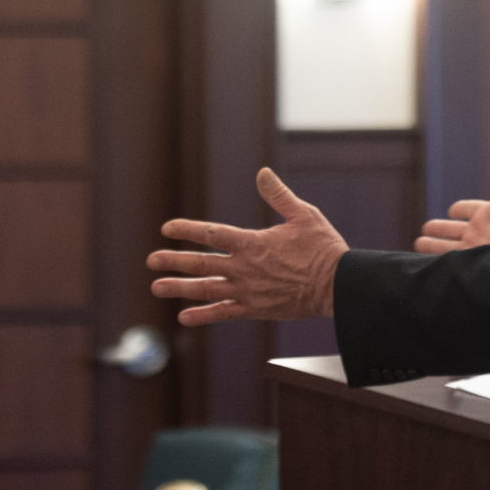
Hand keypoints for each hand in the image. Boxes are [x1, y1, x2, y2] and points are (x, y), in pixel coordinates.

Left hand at [147, 168, 348, 325]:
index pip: (213, 234)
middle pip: (201, 263)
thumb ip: (279, 195)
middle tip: (151, 260)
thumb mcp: (304, 215)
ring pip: (206, 289)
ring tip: (157, 287)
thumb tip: (262, 173)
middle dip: (174, 260)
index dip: (188, 229)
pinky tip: (184, 316)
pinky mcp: (255, 310)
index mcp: (254, 243)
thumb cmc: (323, 248)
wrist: (337, 285)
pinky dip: (202, 315)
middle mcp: (245, 268)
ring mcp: (248, 291)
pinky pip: (223, 313)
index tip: (167, 228)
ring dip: (179, 288)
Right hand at [415, 145, 489, 253]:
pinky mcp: (468, 264)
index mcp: (489, 215)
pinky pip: (445, 260)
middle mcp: (479, 232)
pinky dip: (433, 259)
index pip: (470, 210)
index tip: (452, 210)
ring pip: (445, 246)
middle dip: (441, 228)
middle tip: (426, 228)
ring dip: (432, 244)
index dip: (461, 209)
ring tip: (419, 243)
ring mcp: (473, 249)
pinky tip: (422, 261)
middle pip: (453, 230)